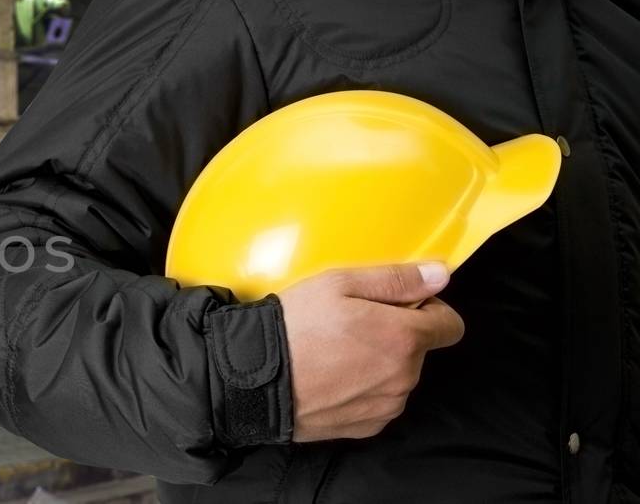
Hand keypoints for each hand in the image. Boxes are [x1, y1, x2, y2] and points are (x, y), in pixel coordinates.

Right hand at [280, 263, 464, 441]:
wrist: (252, 380)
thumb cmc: (293, 328)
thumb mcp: (339, 285)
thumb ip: (397, 279)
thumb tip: (441, 276)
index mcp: (404, 337)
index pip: (451, 325)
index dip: (428, 310)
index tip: (397, 307)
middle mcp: (404, 376)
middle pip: (419, 351)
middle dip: (395, 336)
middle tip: (350, 327)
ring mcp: (386, 405)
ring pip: (398, 378)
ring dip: (379, 365)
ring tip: (335, 355)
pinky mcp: (366, 427)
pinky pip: (379, 402)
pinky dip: (363, 391)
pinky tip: (331, 379)